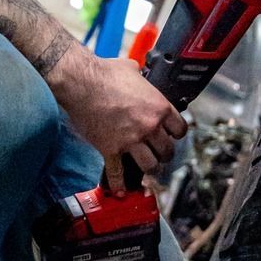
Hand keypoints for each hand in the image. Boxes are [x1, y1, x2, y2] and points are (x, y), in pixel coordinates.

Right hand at [49, 48, 186, 179]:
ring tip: (148, 167)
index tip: (172, 134)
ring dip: (150, 167)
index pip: (180, 129)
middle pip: (167, 151)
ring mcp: (130, 140)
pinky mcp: (110, 149)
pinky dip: (119, 183)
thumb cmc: (105, 72)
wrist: (81, 82)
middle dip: (164, 153)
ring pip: (150, 165)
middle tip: (160, 153)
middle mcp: (148, 127)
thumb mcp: (132, 69)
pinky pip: (117, 173)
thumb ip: (141, 78)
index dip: (176, 133)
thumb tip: (139, 74)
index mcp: (158, 107)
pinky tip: (121, 190)